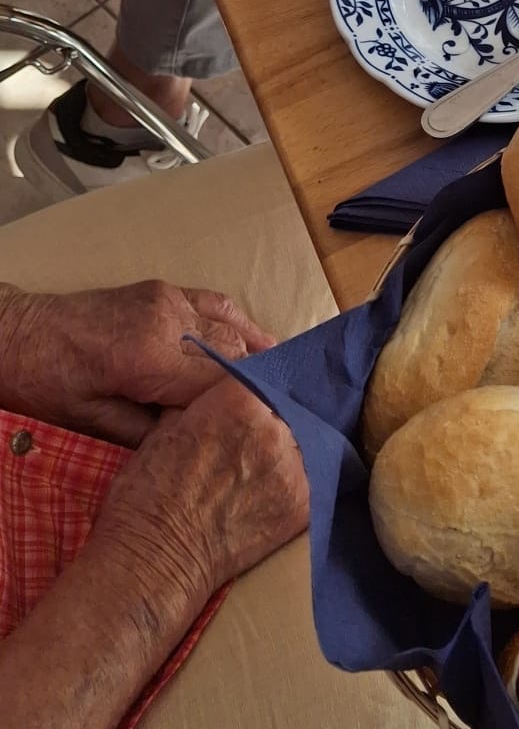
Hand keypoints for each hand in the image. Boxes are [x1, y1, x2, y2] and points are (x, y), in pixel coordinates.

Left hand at [0, 279, 274, 443]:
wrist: (15, 334)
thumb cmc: (44, 384)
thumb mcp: (91, 422)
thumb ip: (150, 431)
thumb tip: (200, 438)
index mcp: (146, 357)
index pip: (220, 381)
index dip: (250, 404)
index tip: (275, 426)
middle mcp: (165, 320)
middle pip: (233, 353)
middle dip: (257, 383)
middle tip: (282, 414)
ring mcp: (166, 299)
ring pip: (231, 327)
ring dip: (253, 354)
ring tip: (281, 383)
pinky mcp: (163, 290)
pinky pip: (215, 304)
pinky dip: (239, 324)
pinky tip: (258, 342)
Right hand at [92, 376, 307, 609]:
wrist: (154, 558)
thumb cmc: (148, 493)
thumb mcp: (168, 425)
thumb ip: (207, 400)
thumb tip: (228, 386)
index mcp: (238, 399)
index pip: (267, 375)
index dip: (262, 386)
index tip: (261, 394)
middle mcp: (273, 428)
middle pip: (291, 407)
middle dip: (279, 415)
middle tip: (261, 434)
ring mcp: (294, 466)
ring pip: (307, 440)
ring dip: (294, 446)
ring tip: (268, 461)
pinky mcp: (306, 503)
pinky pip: (316, 477)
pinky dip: (302, 477)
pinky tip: (279, 484)